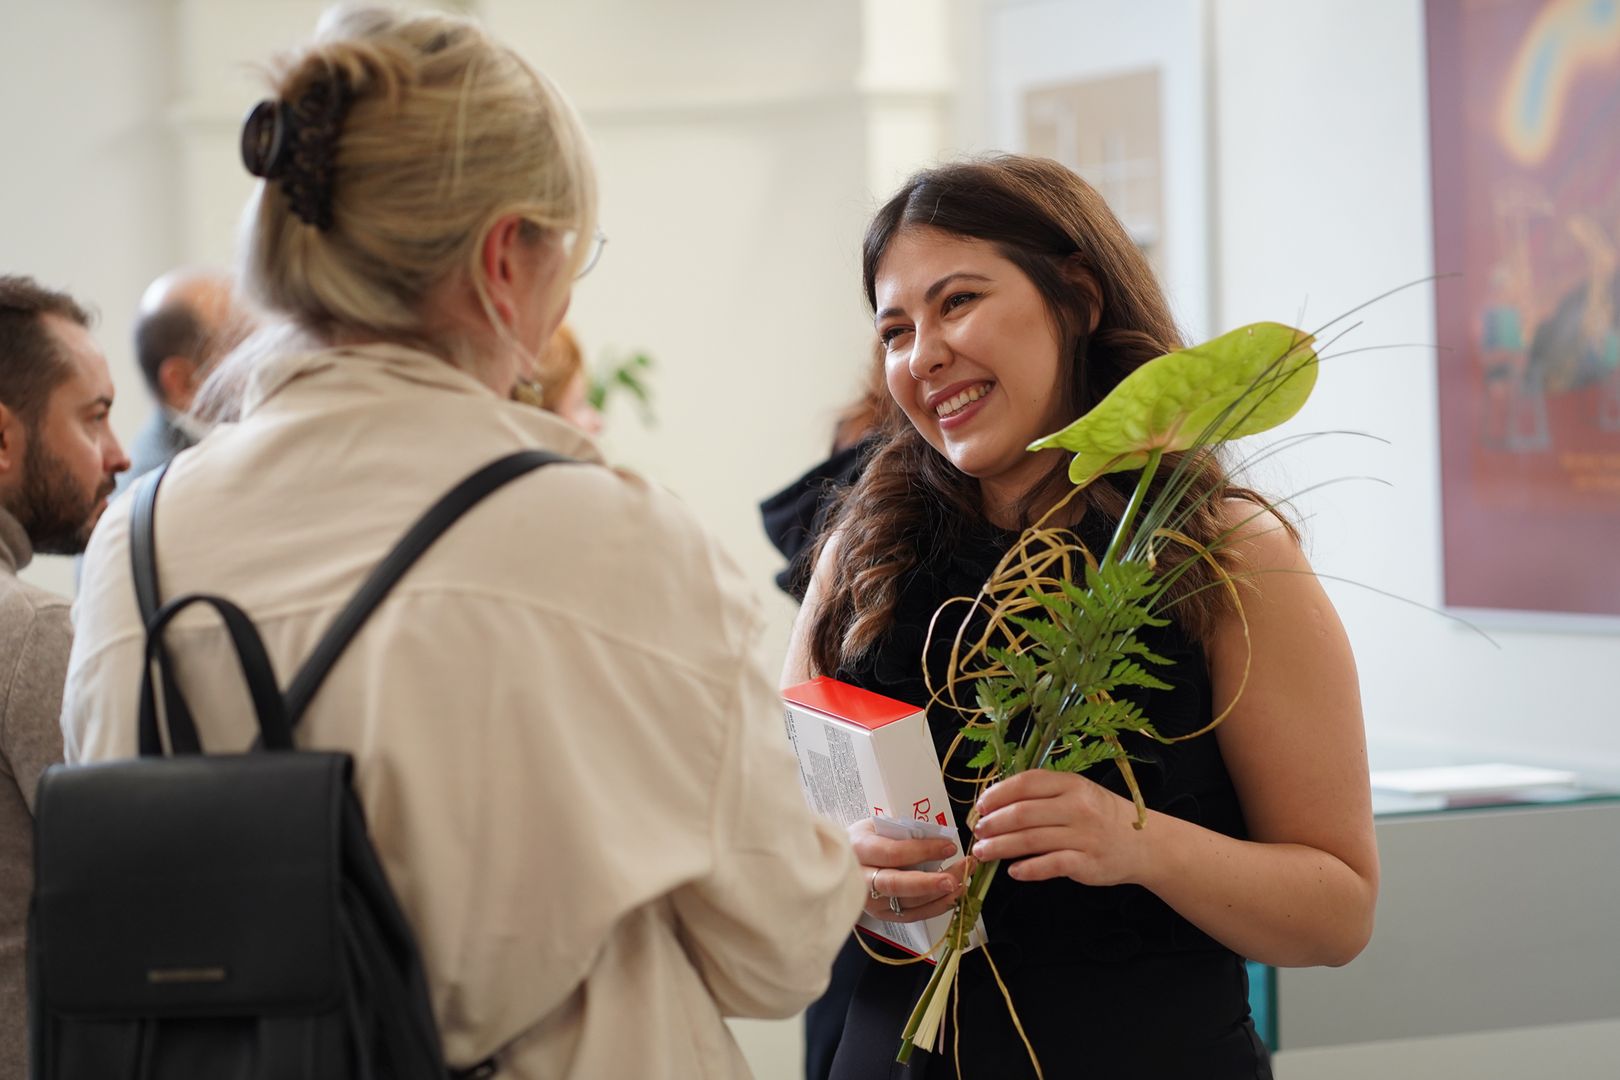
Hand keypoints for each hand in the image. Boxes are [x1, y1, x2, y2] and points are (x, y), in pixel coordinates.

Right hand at [847, 818, 966, 922]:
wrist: (844, 861)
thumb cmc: (865, 840)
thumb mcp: (877, 825)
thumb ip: (903, 831)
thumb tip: (938, 835)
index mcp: (859, 849)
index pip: (893, 853)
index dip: (923, 851)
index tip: (949, 846)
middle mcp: (861, 878)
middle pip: (896, 884)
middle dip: (929, 882)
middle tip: (955, 877)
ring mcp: (870, 901)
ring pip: (907, 904)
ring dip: (939, 895)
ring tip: (962, 882)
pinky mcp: (882, 915)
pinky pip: (912, 915)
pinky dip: (935, 907)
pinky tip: (952, 896)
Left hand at [970, 770, 1148, 886]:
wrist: (1145, 843)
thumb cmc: (1103, 816)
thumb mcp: (1079, 793)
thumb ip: (1044, 794)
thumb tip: (998, 804)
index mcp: (1071, 784)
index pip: (1026, 783)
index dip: (997, 794)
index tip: (980, 806)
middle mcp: (1077, 807)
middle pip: (1022, 813)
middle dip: (993, 823)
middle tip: (977, 832)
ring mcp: (1083, 836)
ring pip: (1030, 840)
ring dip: (1000, 847)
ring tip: (983, 853)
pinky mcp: (1087, 863)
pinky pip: (1050, 865)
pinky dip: (1028, 869)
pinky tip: (1013, 871)